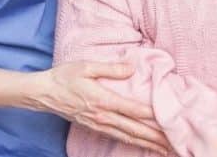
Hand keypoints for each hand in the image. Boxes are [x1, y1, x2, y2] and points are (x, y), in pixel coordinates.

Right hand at [29, 61, 171, 153]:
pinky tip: (141, 144)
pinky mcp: (94, 127)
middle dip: (154, 137)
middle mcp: (102, 116)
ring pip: (126, 136)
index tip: (169, 119)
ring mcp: (98, 124)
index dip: (152, 116)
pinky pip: (117, 137)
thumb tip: (131, 68)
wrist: (43, 93)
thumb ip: (110, 68)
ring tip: (163, 148)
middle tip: (173, 142)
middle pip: (133, 129)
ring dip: (146, 143)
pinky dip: (132, 142)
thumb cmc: (64, 77)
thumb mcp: (86, 66)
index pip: (133, 110)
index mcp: (102, 100)